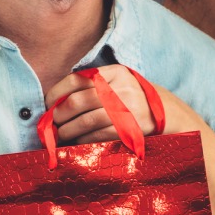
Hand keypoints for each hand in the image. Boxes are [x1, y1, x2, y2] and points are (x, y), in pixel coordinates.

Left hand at [44, 65, 207, 144]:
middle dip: (60, 114)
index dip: (57, 92)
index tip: (47, 103)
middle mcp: (121, 88)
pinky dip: (84, 140)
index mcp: (114, 72)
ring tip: (61, 134)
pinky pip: (100, 135)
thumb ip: (93, 86)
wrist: (167, 114)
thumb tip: (56, 101)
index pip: (77, 79)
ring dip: (69, 130)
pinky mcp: (131, 128)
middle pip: (79, 101)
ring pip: (87, 121)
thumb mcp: (117, 84)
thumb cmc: (133, 99)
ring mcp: (128, 108)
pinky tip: (77, 141)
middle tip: (52, 122)